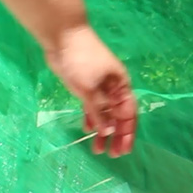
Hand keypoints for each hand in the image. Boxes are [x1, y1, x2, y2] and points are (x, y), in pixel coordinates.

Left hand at [45, 25, 136, 156]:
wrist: (63, 37)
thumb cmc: (81, 60)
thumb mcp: (90, 89)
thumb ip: (99, 111)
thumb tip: (108, 132)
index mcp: (121, 87)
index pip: (128, 114)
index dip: (127, 133)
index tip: (124, 150)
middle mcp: (114, 90)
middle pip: (118, 117)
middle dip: (116, 136)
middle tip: (112, 155)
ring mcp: (99, 88)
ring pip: (105, 114)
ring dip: (102, 131)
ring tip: (97, 149)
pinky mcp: (85, 87)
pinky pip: (92, 108)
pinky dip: (91, 119)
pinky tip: (87, 130)